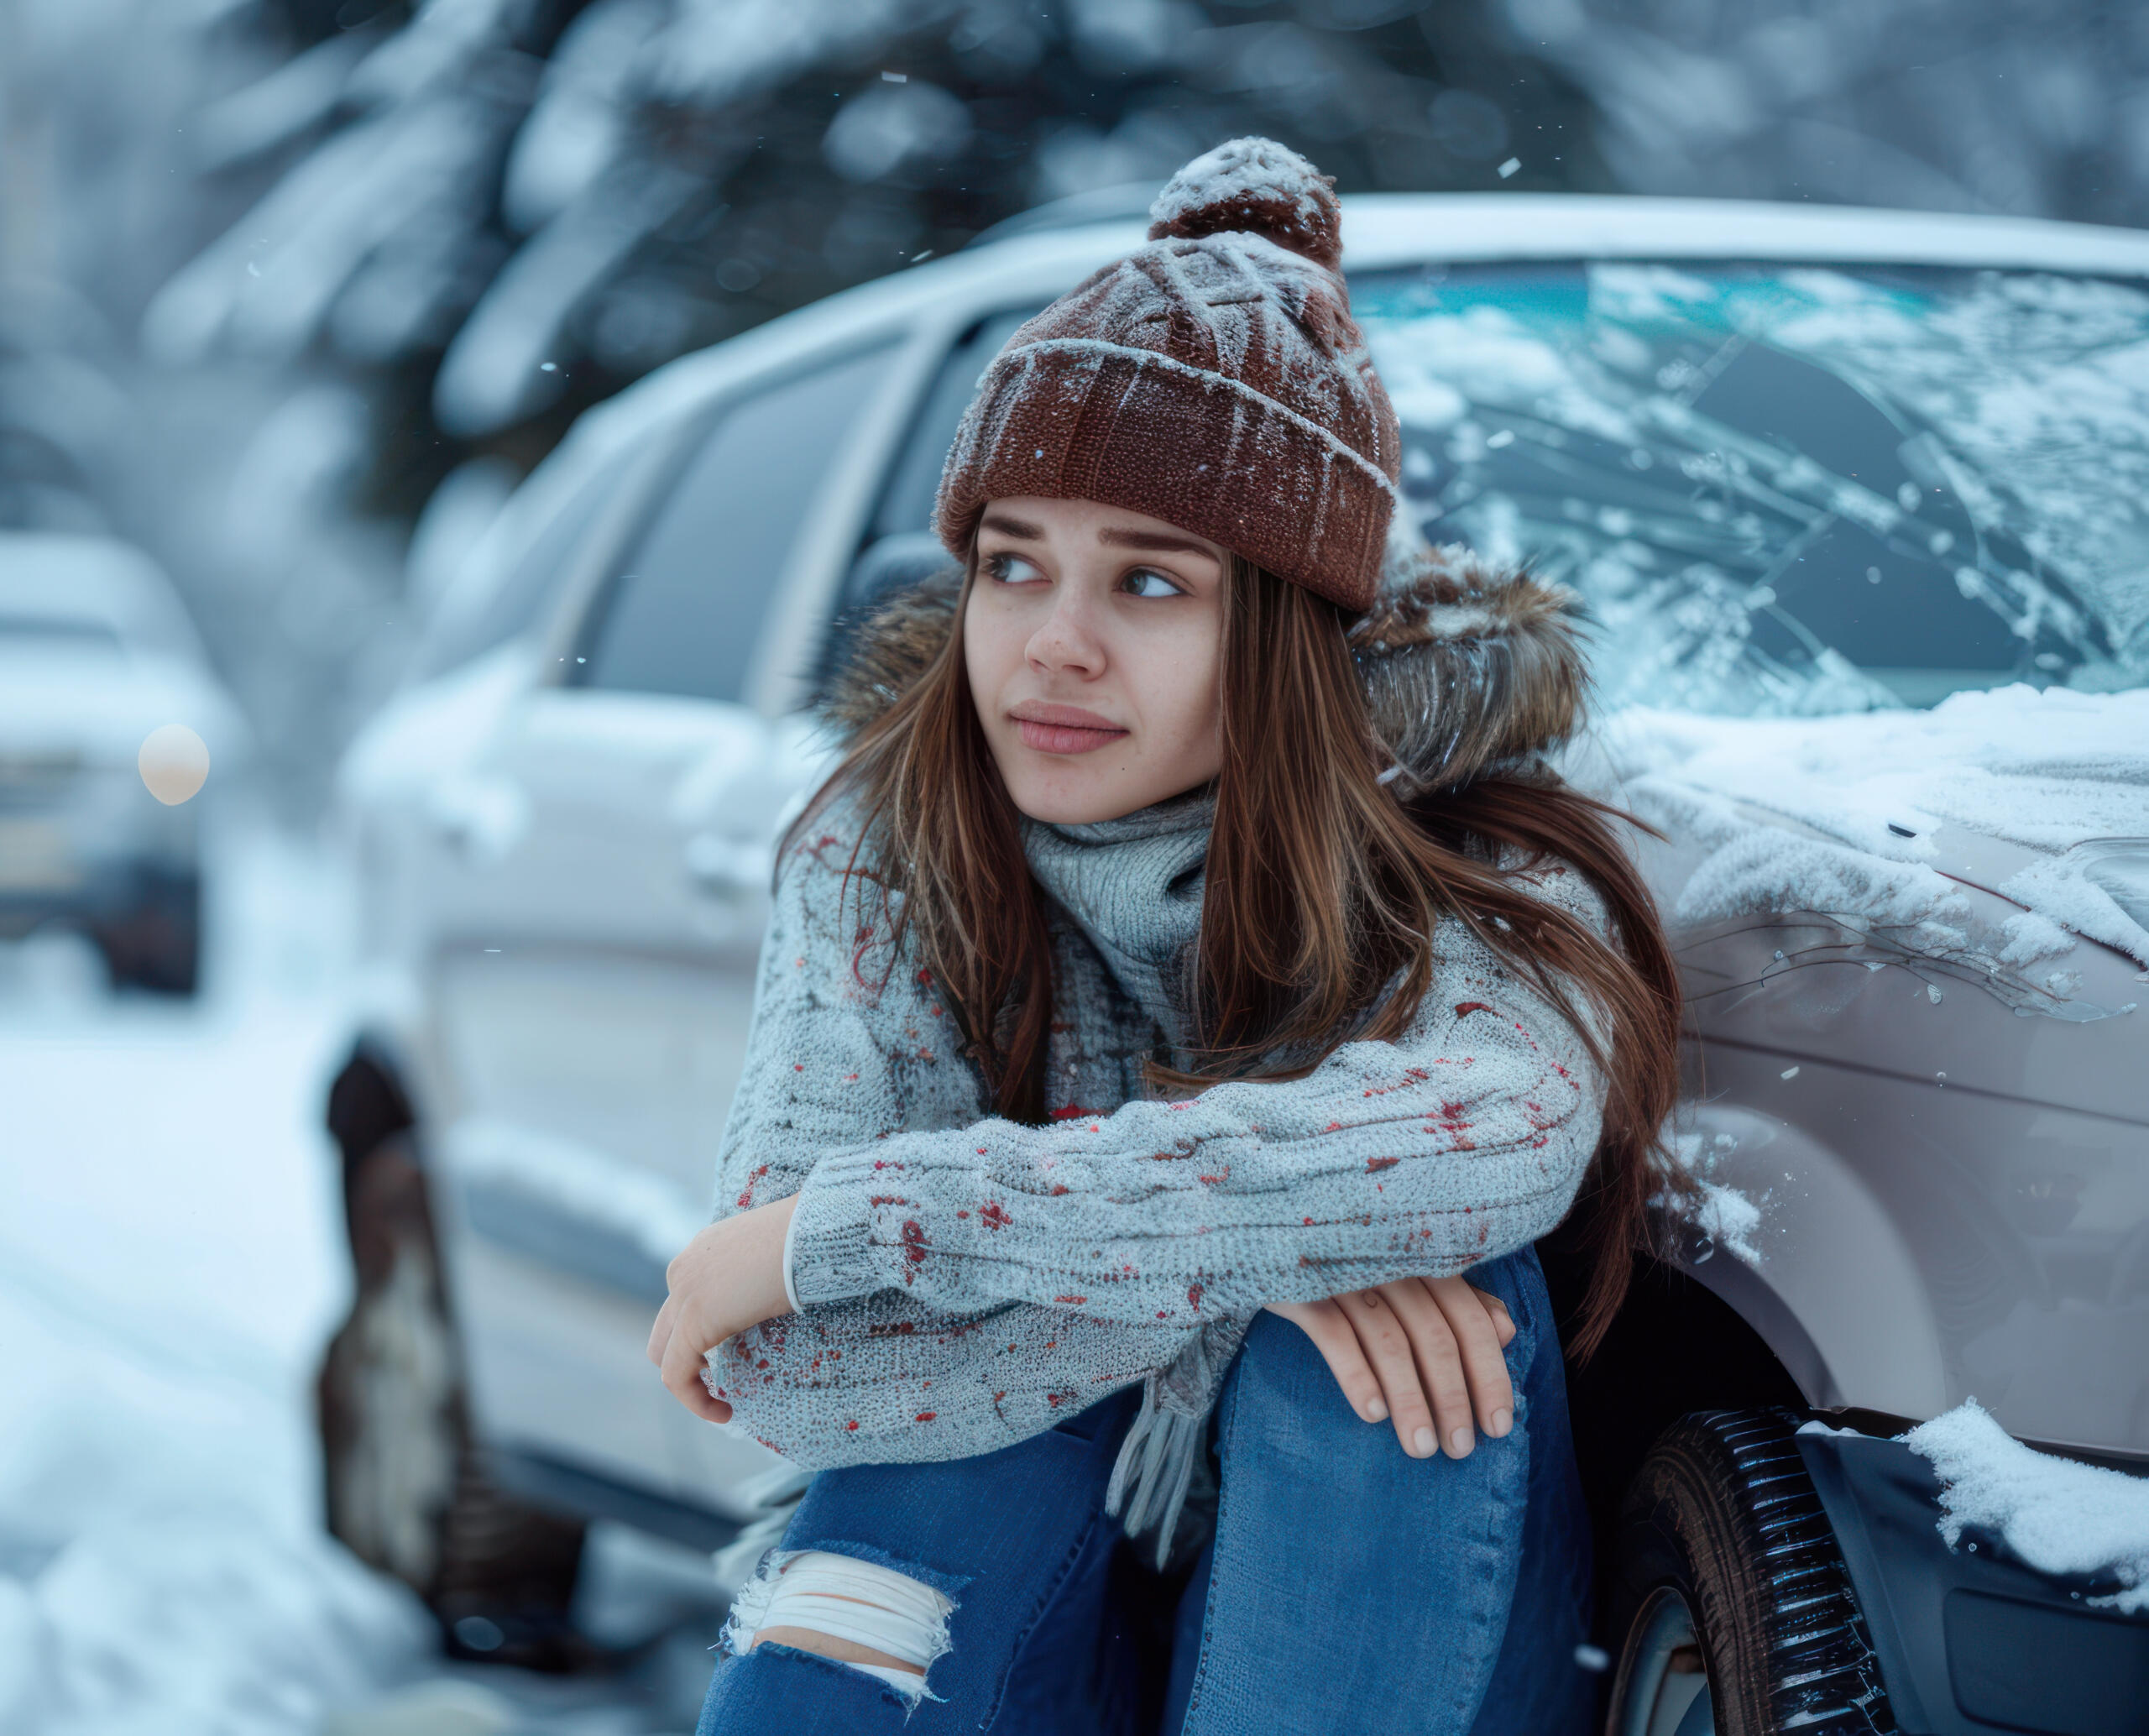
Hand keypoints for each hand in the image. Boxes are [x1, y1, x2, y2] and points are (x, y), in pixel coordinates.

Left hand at [646, 1195, 797, 1423]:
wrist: (811, 1233)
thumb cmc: (810, 1238)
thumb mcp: (778, 1252)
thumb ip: (764, 1271)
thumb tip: (785, 1288)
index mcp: (703, 1249)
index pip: (686, 1298)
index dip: (700, 1330)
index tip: (733, 1349)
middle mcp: (683, 1269)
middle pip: (665, 1327)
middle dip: (687, 1355)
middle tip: (719, 1376)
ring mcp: (683, 1295)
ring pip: (664, 1353)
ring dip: (689, 1380)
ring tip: (720, 1400)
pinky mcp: (693, 1323)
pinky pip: (677, 1374)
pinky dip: (695, 1400)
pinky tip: (723, 1413)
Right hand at [1267, 1277, 1515, 1460]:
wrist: (1261, 1227)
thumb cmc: (1346, 1259)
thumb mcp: (1406, 1270)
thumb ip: (1458, 1297)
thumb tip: (1506, 1331)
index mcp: (1420, 1257)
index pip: (1468, 1319)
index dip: (1488, 1373)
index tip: (1498, 1426)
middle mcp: (1389, 1261)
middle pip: (1434, 1335)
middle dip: (1452, 1397)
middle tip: (1459, 1450)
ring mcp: (1344, 1270)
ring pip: (1390, 1340)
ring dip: (1410, 1400)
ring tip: (1420, 1448)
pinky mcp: (1298, 1282)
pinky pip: (1334, 1332)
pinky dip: (1357, 1374)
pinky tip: (1372, 1414)